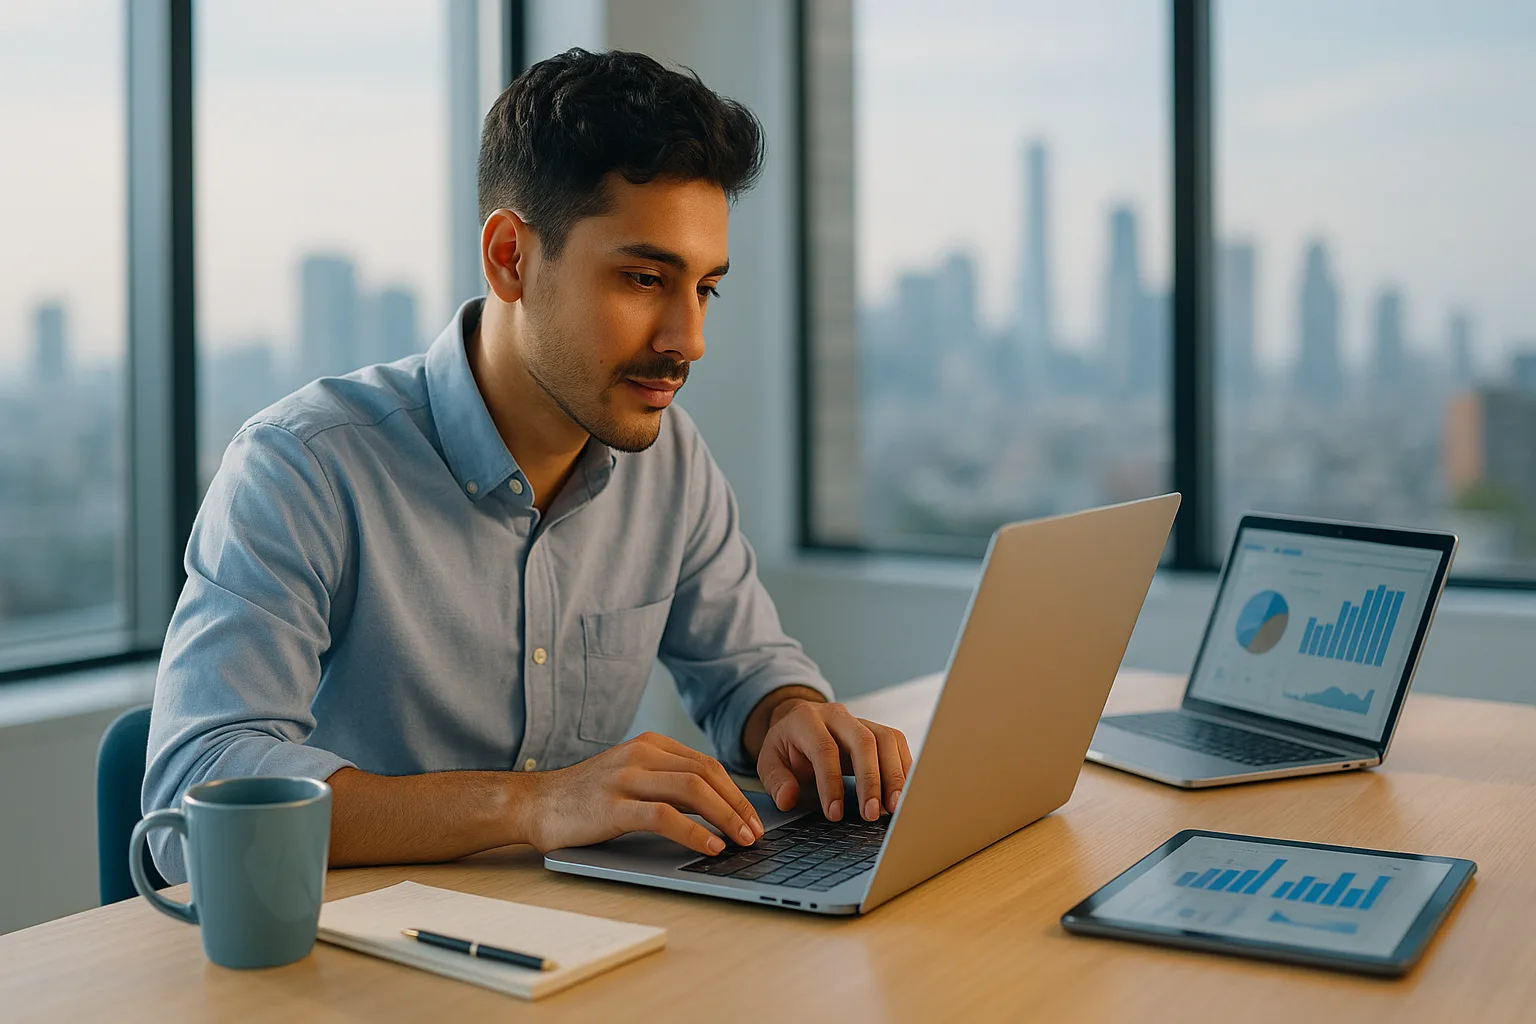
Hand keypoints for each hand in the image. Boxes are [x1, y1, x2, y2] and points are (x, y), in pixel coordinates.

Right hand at [523, 732, 764, 855]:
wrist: (535, 804)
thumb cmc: (586, 798)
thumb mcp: (631, 777)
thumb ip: (667, 783)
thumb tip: (718, 808)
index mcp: (650, 745)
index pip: (708, 764)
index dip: (737, 792)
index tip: (754, 818)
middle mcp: (641, 754)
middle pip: (707, 775)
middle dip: (738, 806)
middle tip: (756, 833)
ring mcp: (626, 778)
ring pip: (693, 790)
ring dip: (725, 817)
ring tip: (741, 840)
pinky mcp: (613, 805)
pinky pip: (664, 816)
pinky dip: (694, 832)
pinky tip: (710, 846)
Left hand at [756, 699, 912, 822]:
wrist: (799, 725)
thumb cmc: (786, 748)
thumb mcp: (769, 762)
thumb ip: (776, 781)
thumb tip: (788, 799)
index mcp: (805, 719)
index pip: (824, 749)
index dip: (831, 783)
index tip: (834, 814)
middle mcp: (836, 715)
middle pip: (863, 740)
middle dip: (870, 780)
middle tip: (871, 814)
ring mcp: (860, 719)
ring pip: (886, 739)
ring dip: (894, 775)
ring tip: (894, 808)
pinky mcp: (877, 730)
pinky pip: (897, 744)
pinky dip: (904, 769)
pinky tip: (903, 795)